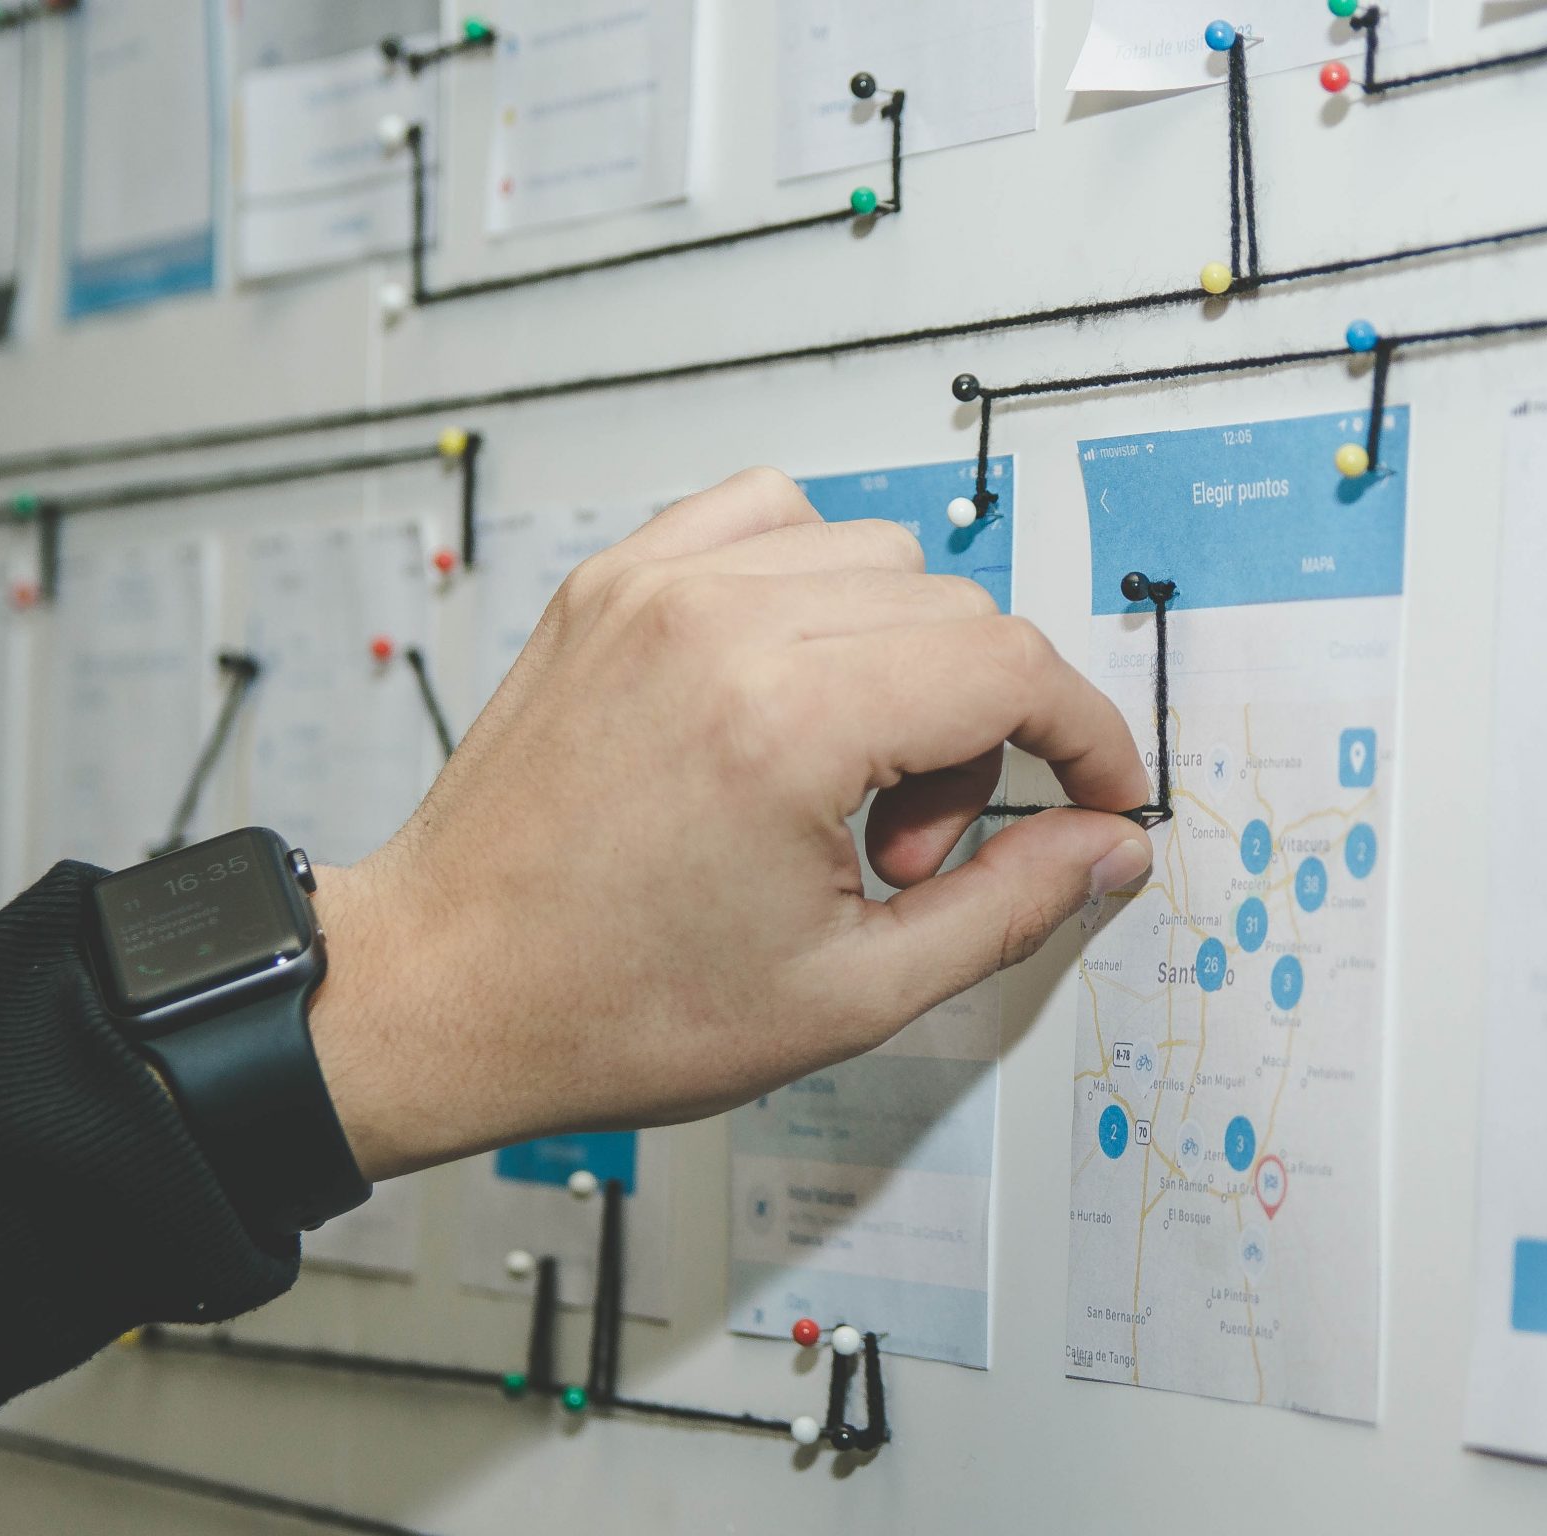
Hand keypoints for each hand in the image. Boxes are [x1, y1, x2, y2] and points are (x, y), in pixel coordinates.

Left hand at [307, 468, 1154, 1179]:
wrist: (441, 991)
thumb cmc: (609, 1007)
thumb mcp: (850, 994)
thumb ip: (1008, 906)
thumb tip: (1105, 844)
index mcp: (783, 722)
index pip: (1011, 667)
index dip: (1087, 736)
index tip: (1100, 793)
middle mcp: (718, 623)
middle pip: (956, 613)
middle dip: (981, 733)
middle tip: (908, 853)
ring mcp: (655, 587)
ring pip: (878, 557)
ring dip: (903, 660)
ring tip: (840, 785)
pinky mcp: (612, 582)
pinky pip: (769, 517)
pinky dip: (814, 585)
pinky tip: (791, 689)